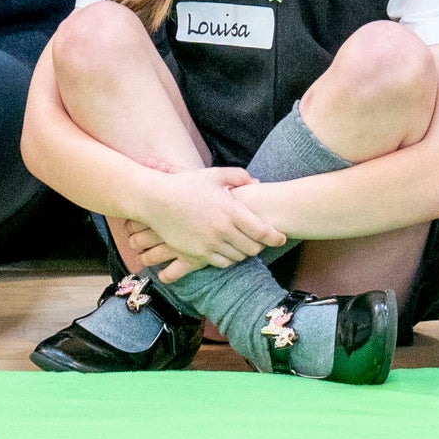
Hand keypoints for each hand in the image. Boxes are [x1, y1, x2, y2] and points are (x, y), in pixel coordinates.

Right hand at [138, 167, 285, 279]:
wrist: (156, 200)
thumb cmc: (186, 185)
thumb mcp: (214, 175)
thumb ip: (239, 177)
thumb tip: (257, 182)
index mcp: (230, 210)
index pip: (262, 231)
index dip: (276, 237)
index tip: (282, 238)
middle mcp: (222, 229)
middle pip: (252, 248)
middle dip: (259, 246)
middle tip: (260, 241)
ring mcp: (209, 243)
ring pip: (238, 257)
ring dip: (243, 252)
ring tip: (243, 245)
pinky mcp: (197, 253)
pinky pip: (221, 262)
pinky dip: (228, 258)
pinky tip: (227, 250)